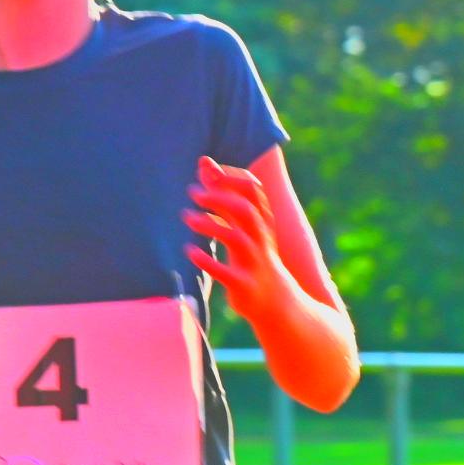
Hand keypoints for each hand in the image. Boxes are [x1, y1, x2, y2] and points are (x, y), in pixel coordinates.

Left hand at [182, 155, 296, 325]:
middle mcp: (261, 237)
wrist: (276, 300)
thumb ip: (225, 197)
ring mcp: (254, 261)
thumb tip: (204, 164)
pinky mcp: (243, 284)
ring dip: (210, 225)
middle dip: (219, 197)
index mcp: (263, 221)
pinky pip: (225, 272)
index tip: (207, 172)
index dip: (230, 176)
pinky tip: (190, 251)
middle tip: (192, 193)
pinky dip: (207, 261)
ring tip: (187, 218)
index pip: (252, 188)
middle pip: (245, 209)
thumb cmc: (254, 256)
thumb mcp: (244, 226)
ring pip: (236, 237)